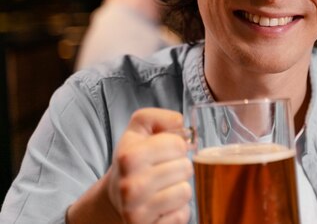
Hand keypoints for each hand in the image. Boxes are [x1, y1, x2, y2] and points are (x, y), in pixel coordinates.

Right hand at [107, 108, 192, 222]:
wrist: (115, 197)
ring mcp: (137, 212)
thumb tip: (180, 123)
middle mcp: (130, 186)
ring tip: (164, 186)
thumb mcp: (139, 130)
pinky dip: (177, 209)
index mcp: (129, 157)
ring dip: (180, 187)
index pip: (178, 145)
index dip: (177, 145)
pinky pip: (182, 215)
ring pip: (186, 192)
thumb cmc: (133, 159)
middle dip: (180, 166)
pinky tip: (163, 205)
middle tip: (165, 170)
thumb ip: (159, 117)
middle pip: (185, 168)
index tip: (167, 151)